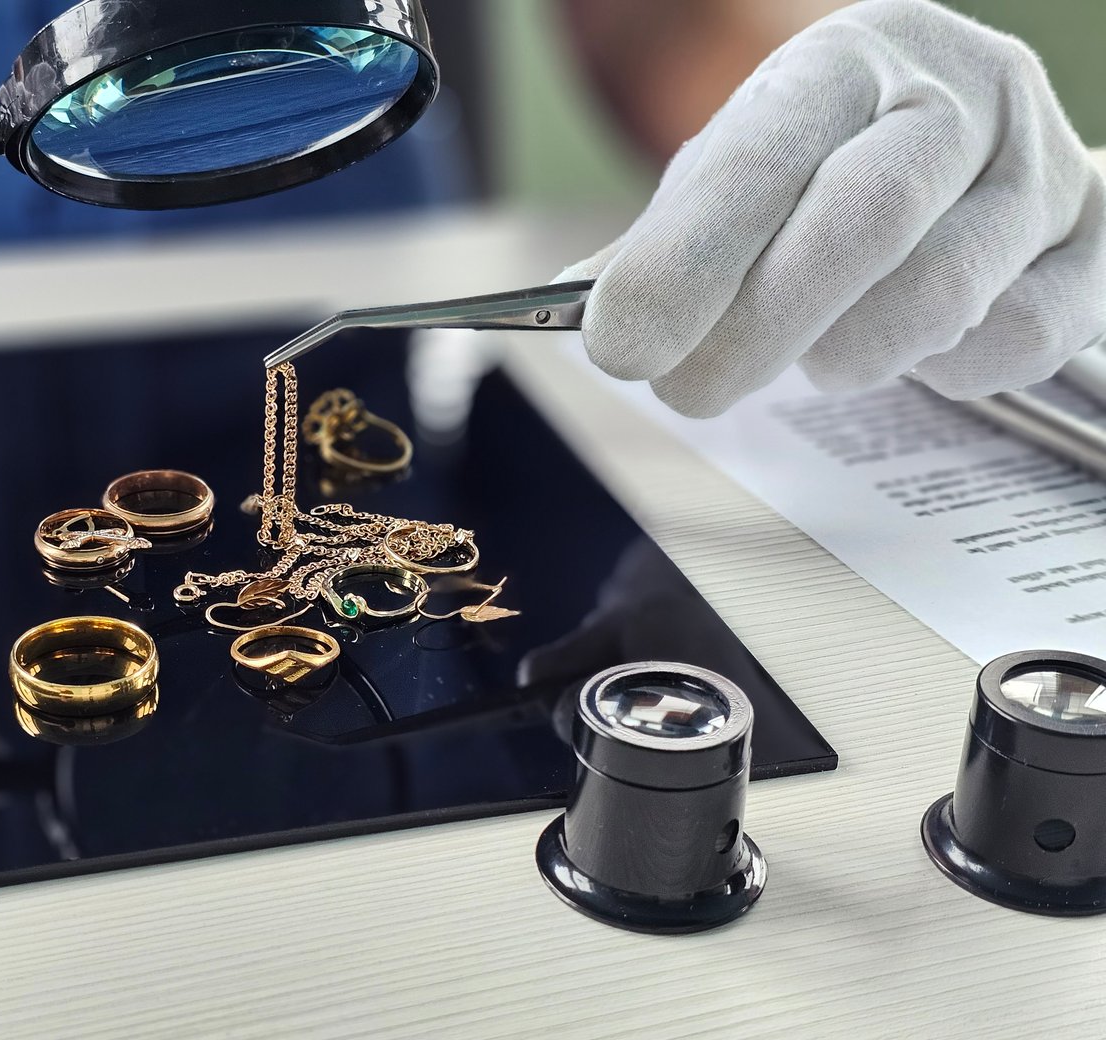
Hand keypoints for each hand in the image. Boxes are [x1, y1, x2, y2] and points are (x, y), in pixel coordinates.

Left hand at [564, 0, 1105, 415]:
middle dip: (757, 326)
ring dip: (844, 353)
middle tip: (685, 392)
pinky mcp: (1094, 242)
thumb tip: (574, 305)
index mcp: (845, 59)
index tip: (618, 344)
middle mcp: (961, 90)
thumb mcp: (733, 176)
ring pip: (941, 292)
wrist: (956, 137)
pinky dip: (941, 370)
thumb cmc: (819, 167)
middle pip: (865, 217)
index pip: (765, 152)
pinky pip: (1016, 339)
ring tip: (803, 356)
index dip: (686, 257)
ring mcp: (1040, 164)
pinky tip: (903, 348)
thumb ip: (663, 239)